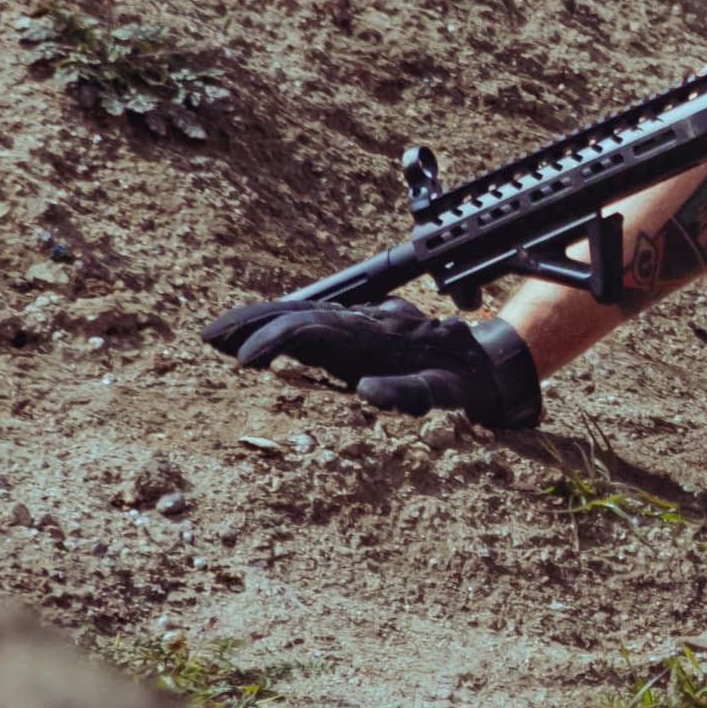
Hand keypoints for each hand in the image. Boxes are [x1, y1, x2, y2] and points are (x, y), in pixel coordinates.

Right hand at [199, 297, 542, 428]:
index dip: (279, 341)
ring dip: (260, 322)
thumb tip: (366, 391)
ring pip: (305, 312)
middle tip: (209, 339)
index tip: (247, 361)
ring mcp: (364, 322)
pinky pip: (315, 322)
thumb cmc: (472, 385)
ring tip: (217, 336)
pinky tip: (256, 338)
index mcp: (380, 337)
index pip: (317, 331)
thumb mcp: (452, 395)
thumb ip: (413, 394)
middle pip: (301, 313)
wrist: (498, 362)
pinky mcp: (364, 329)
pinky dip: (280, 327)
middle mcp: (367, 322)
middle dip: (253, 324)